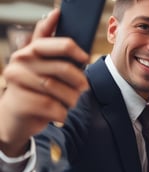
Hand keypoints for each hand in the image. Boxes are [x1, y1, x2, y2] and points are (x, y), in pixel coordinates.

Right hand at [0, 9, 88, 155]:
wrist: (11, 122)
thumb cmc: (33, 93)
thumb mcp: (41, 72)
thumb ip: (50, 49)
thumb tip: (58, 17)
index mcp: (27, 53)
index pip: (47, 41)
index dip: (67, 45)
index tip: (83, 53)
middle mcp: (19, 63)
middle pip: (62, 68)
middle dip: (78, 80)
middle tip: (83, 88)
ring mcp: (18, 83)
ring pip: (60, 89)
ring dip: (72, 99)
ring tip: (70, 102)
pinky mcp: (21, 103)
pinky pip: (55, 107)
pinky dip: (62, 113)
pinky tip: (59, 114)